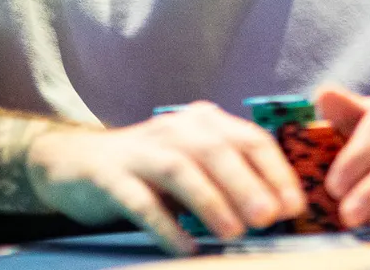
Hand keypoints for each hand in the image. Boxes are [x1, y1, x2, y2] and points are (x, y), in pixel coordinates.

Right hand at [25, 101, 305, 254]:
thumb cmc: (151, 169)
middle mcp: (175, 129)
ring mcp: (140, 150)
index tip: (294, 207)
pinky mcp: (110, 176)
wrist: (75, 162)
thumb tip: (277, 210)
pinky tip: (184, 247)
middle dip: (248, 184)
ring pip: (181, 169)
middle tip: (270, 218)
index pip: (250, 140)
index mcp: (204, 122)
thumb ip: (230, 177)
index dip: (276, 172)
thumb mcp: (194, 163)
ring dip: (211, 200)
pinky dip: (165, 224)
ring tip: (235, 232)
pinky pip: (140, 200)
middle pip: (217, 151)